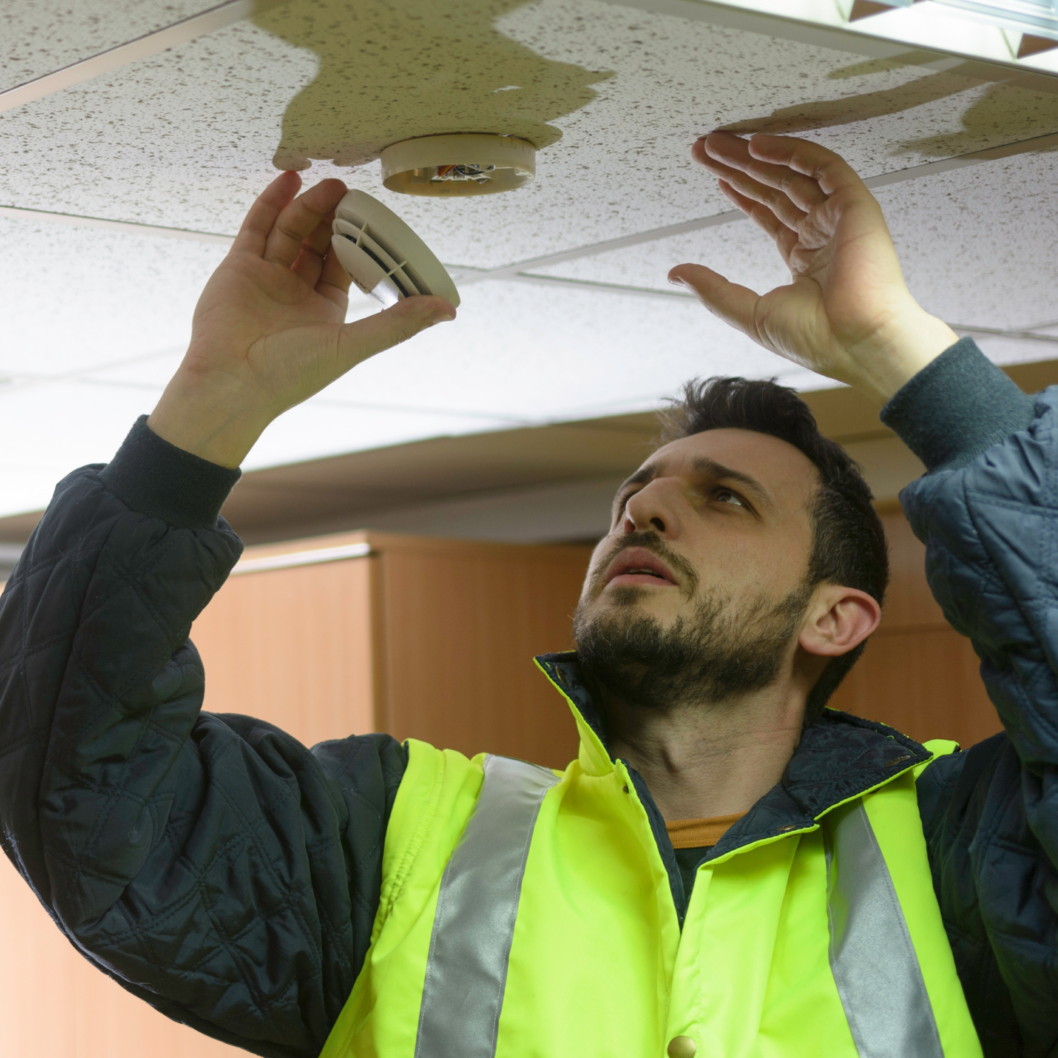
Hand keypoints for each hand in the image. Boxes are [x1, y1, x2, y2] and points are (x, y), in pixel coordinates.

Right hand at [148, 171, 455, 466]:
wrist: (230, 382)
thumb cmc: (289, 374)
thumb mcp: (352, 345)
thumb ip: (397, 323)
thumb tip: (447, 311)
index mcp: (324, 311)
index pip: (346, 266)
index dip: (361, 242)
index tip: (376, 218)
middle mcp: (296, 292)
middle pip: (319, 243)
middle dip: (335, 218)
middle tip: (353, 194)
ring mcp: (266, 277)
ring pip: (291, 231)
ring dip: (310, 206)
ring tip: (331, 184)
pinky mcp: (238, 267)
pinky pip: (257, 227)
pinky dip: (272, 202)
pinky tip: (290, 179)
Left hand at [669, 132, 956, 404]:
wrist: (854, 342)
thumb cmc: (815, 339)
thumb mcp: (748, 312)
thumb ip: (713, 289)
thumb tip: (677, 273)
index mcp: (804, 258)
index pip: (769, 213)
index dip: (740, 191)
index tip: (714, 175)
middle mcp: (822, 233)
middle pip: (775, 187)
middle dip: (738, 167)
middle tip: (705, 148)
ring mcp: (839, 217)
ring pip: (793, 173)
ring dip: (755, 155)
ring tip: (718, 143)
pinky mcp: (855, 205)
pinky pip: (823, 167)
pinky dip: (792, 152)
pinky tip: (758, 146)